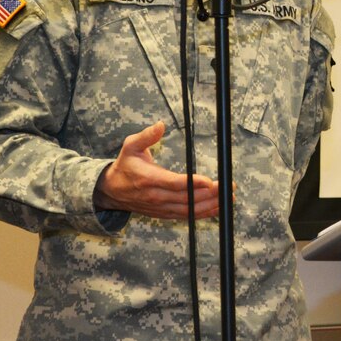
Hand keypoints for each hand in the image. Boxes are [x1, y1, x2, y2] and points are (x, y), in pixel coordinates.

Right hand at [94, 121, 228, 219]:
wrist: (111, 191)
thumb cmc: (125, 166)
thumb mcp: (130, 146)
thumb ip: (147, 136)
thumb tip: (161, 125)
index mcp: (149, 179)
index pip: (174, 183)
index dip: (192, 183)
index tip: (209, 181)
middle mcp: (156, 196)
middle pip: (186, 198)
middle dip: (209, 194)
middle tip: (228, 187)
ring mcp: (161, 208)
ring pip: (189, 210)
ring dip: (210, 205)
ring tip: (228, 197)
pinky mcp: (164, 214)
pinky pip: (186, 215)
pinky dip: (203, 213)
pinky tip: (218, 208)